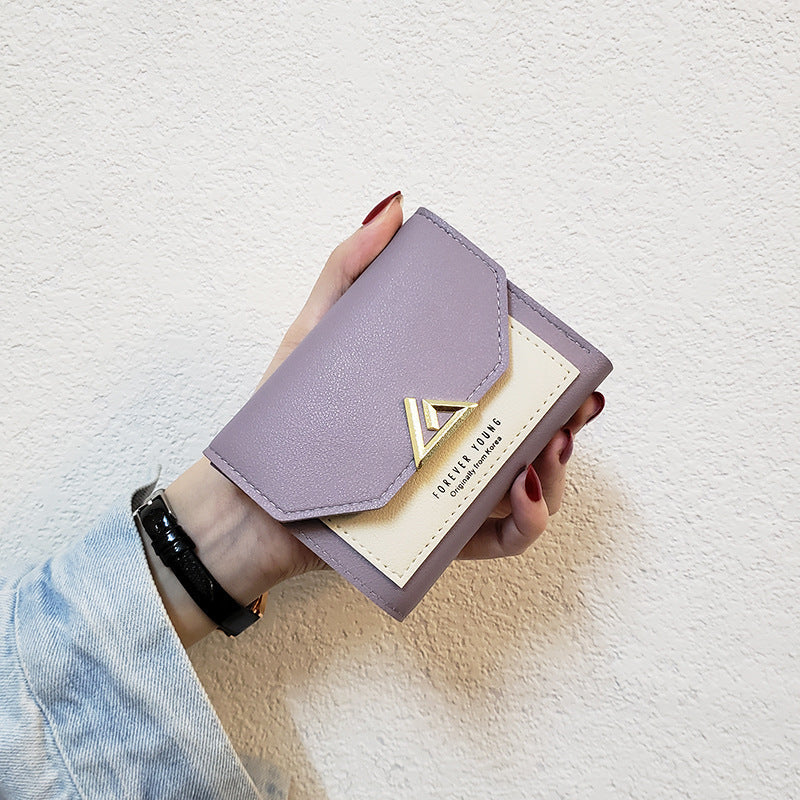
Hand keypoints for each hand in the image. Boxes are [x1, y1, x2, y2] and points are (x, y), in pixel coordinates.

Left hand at [149, 191, 603, 644]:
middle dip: (566, 428)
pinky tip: (517, 492)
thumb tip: (393, 206)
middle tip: (570, 415)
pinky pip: (495, 540)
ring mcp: (447, 492)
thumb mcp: (315, 334)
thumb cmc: (284, 416)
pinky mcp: (435, 537)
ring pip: (529, 494)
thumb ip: (349, 270)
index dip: (554, 382)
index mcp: (438, 398)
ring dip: (553, 478)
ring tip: (541, 452)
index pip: (511, 388)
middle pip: (533, 441)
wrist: (251, 499)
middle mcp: (453, 445)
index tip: (572, 373)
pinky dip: (522, 524)